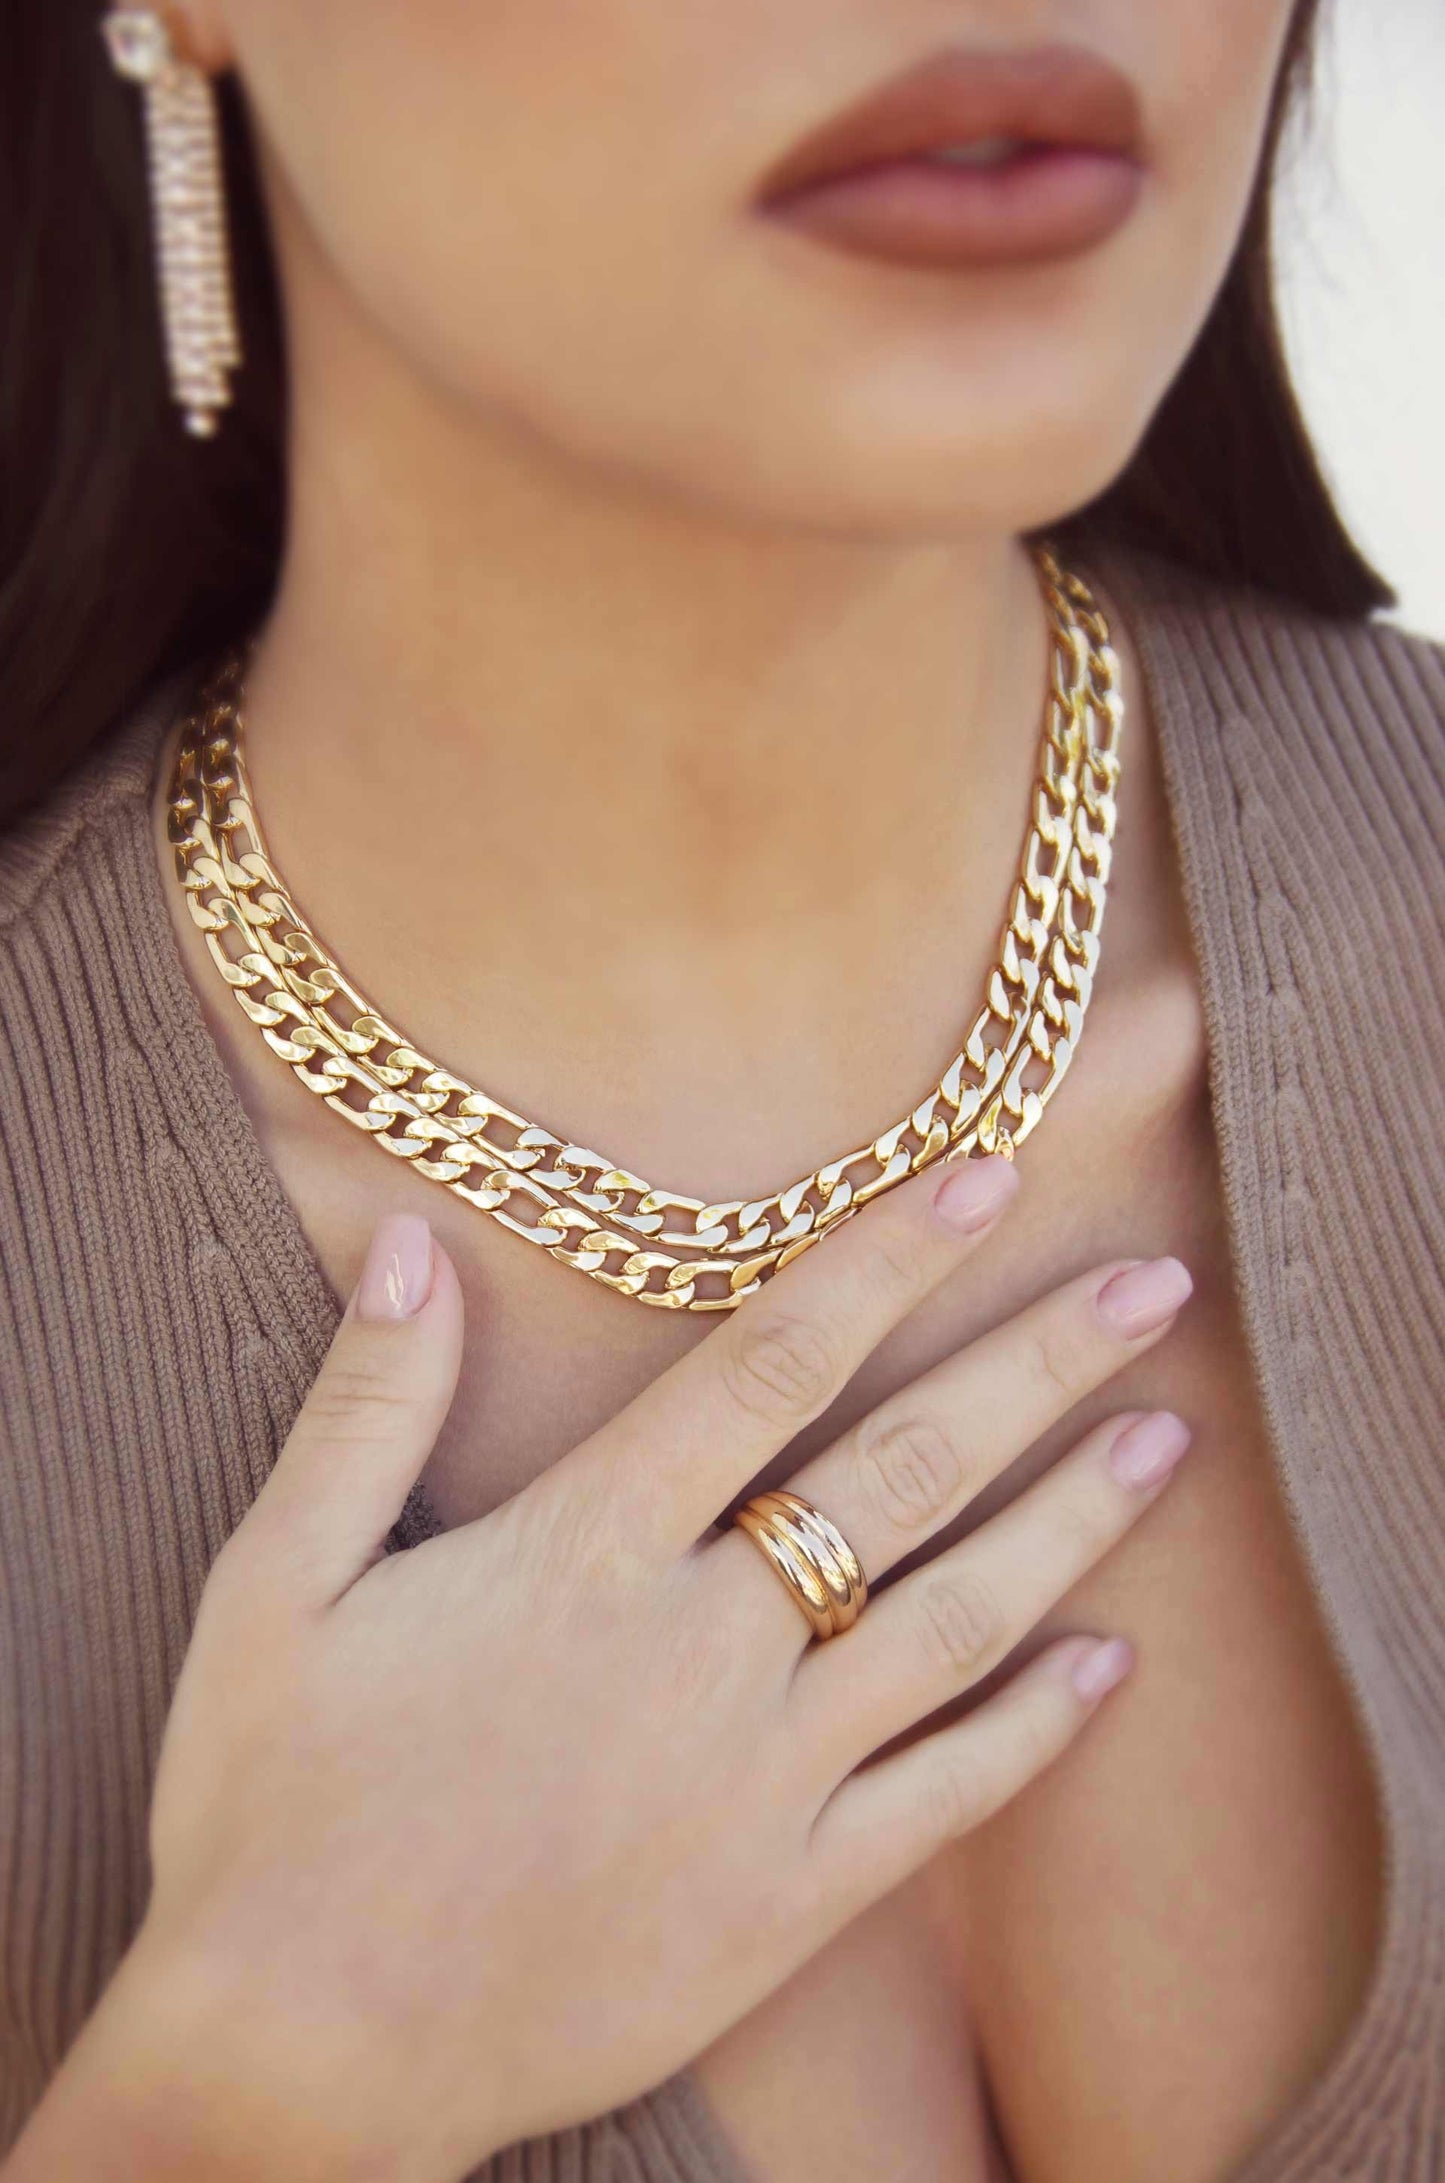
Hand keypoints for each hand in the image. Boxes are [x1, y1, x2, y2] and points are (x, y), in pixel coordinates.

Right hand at [13, 1153, 1191, 2182]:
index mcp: (581, 1551)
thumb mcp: (275, 1586)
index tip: (988, 1179)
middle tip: (1152, 1286)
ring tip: (1168, 1439)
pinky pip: (942, 1802)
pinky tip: (1107, 1667)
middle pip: (904, 1471)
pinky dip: (1034, 1729)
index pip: (769, 1362)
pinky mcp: (782, 1903)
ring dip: (1072, 1524)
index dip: (887, 1258)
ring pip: (956, 1623)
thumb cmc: (271, 1807)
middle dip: (1037, 1364)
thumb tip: (418, 1241)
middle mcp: (697, 1648)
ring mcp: (756, 1782)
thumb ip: (366, 1406)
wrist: (296, 2053)